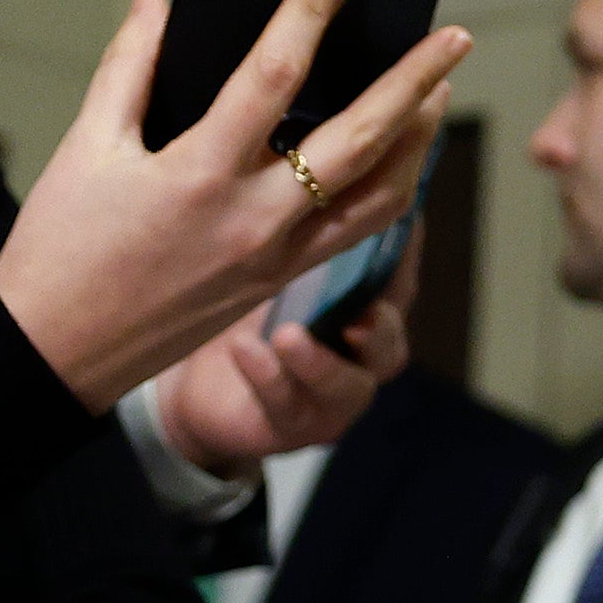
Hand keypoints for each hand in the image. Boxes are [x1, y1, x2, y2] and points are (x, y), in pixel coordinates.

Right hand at [0, 0, 470, 413]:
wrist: (51, 355)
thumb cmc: (60, 249)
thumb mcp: (83, 149)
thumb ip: (127, 69)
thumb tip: (157, 3)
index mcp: (197, 176)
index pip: (272, 78)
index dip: (307, 16)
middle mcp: (252, 219)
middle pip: (359, 139)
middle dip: (413, 82)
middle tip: (453, 35)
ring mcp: (275, 257)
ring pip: (378, 195)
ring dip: (417, 138)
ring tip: (440, 89)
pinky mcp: (278, 281)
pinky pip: (355, 231)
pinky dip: (389, 187)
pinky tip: (398, 153)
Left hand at [150, 233, 417, 480]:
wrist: (200, 387)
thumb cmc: (250, 315)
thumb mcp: (278, 275)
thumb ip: (311, 241)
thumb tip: (323, 174)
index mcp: (367, 316)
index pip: (398, 287)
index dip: (402, 260)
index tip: (390, 229)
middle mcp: (361, 361)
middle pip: (391, 349)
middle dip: (380, 331)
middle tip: (363, 314)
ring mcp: (331, 401)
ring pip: (347, 388)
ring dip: (320, 363)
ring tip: (287, 336)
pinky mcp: (291, 428)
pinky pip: (285, 406)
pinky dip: (268, 377)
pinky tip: (244, 350)